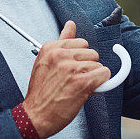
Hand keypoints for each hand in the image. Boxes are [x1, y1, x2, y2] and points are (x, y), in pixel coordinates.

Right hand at [21, 20, 110, 137]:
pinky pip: (104, 74)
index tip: (75, 66)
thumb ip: (61, 41)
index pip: (80, 41)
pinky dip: (102, 82)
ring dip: (92, 76)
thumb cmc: (41, 91)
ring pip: (98, 64)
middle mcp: (60, 55)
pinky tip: (89, 89)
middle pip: (91, 52)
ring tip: (77, 86)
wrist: (35, 116)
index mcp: (51, 48)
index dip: (80, 56)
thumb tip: (71, 24)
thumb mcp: (45, 61)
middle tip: (74, 78)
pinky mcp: (81, 82)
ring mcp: (71, 68)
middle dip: (87, 65)